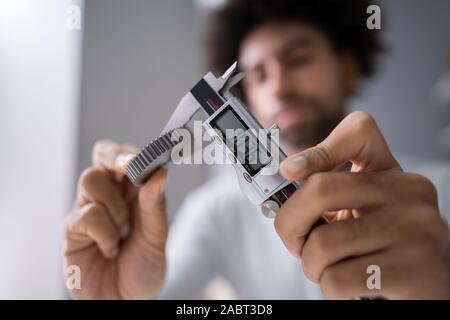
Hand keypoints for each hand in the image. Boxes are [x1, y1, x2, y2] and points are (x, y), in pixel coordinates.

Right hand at [63, 140, 167, 298]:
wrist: (126, 301)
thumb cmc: (142, 268)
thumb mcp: (157, 238)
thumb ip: (156, 207)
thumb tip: (159, 174)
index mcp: (129, 192)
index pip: (122, 157)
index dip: (129, 152)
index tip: (143, 158)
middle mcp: (107, 197)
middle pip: (102, 158)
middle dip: (118, 162)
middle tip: (130, 172)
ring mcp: (86, 210)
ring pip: (91, 180)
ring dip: (115, 205)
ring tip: (123, 231)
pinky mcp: (72, 231)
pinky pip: (86, 215)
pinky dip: (105, 233)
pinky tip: (110, 249)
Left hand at [275, 111, 449, 298]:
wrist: (431, 285)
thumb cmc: (384, 246)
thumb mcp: (362, 210)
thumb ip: (329, 192)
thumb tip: (288, 172)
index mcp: (394, 175)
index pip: (359, 132)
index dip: (316, 149)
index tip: (289, 171)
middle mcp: (410, 193)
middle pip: (321, 188)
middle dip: (290, 223)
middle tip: (296, 240)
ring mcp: (417, 230)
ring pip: (323, 243)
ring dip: (313, 265)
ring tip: (332, 267)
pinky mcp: (416, 271)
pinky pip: (338, 279)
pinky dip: (330, 288)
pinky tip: (352, 286)